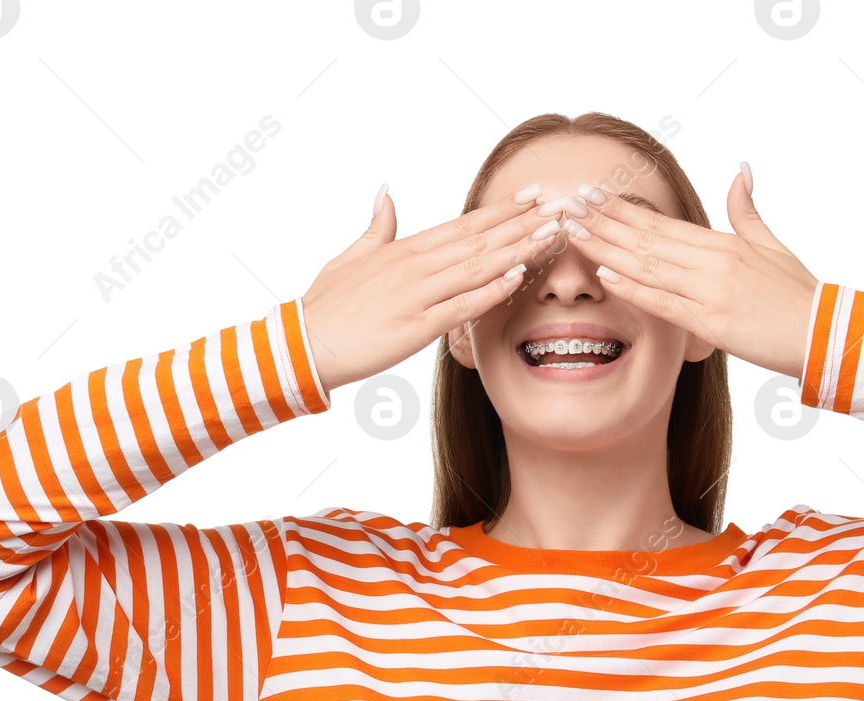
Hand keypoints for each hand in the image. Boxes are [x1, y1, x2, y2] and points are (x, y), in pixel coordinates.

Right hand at [300, 185, 554, 393]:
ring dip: (518, 249)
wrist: (303, 344)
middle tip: (560, 206)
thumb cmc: (326, 304)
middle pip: (478, 239)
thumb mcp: (350, 256)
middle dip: (523, 223)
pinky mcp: (416, 327)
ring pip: (476, 266)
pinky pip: (462, 305)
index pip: (462, 224)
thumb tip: (386, 193)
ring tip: (551, 234)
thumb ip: (377, 226)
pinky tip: (519, 275)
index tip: (533, 195)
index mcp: (403, 249)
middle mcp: (414, 266)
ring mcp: (416, 295)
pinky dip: (492, 289)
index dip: (501, 210)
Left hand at [571, 168, 820, 379]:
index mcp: (723, 243)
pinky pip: (665, 303)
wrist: (824, 333)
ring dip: (607, 248)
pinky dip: (634, 288)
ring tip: (574, 234)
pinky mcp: (711, 323)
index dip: (624, 208)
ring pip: (648, 265)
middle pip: (647, 237)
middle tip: (567, 206)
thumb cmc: (798, 294)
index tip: (593, 196)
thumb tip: (741, 170)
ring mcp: (710, 291)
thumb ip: (748, 210)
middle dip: (603, 222)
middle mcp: (713, 261)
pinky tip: (607, 275)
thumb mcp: (772, 245)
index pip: (662, 222)